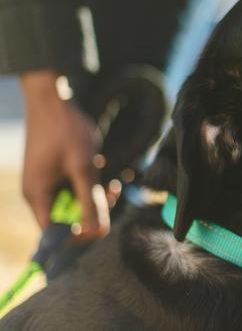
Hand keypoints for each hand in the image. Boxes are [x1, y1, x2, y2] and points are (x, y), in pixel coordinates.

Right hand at [20, 71, 109, 240]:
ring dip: (94, 193)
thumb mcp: (83, 167)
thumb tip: (99, 231)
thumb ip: (90, 201)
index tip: (102, 223)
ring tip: (106, 173)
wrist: (53, 100)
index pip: (55, 234)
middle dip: (93, 208)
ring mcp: (46, 184)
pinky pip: (74, 188)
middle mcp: (38, 194)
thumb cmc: (64, 130)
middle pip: (68, 218)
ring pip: (74, 202)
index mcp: (37, 196)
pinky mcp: (55, 174)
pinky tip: (97, 164)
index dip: (79, 234)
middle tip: (112, 190)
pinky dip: (89, 181)